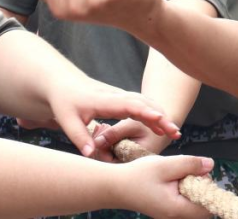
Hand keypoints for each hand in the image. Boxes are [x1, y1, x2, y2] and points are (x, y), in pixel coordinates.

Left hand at [43, 75, 179, 156]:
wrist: (62, 83)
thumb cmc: (64, 102)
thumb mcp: (67, 121)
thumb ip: (80, 138)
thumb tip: (91, 155)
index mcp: (104, 101)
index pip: (128, 105)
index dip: (144, 111)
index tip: (159, 118)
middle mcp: (115, 96)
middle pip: (142, 103)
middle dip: (159, 116)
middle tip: (174, 131)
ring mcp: (119, 95)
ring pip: (144, 102)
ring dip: (160, 115)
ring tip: (174, 131)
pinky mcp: (121, 98)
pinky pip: (141, 103)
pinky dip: (153, 112)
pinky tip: (162, 123)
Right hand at [117, 155, 212, 218]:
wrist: (115, 186)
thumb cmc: (138, 175)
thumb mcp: (165, 165)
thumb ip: (189, 164)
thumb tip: (210, 165)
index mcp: (177, 209)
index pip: (207, 207)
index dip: (208, 188)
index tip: (197, 173)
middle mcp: (175, 217)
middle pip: (202, 206)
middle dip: (200, 186)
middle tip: (185, 171)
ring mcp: (170, 216)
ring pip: (193, 204)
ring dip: (191, 187)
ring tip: (176, 175)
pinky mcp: (166, 211)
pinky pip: (183, 203)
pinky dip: (182, 190)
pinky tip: (170, 180)